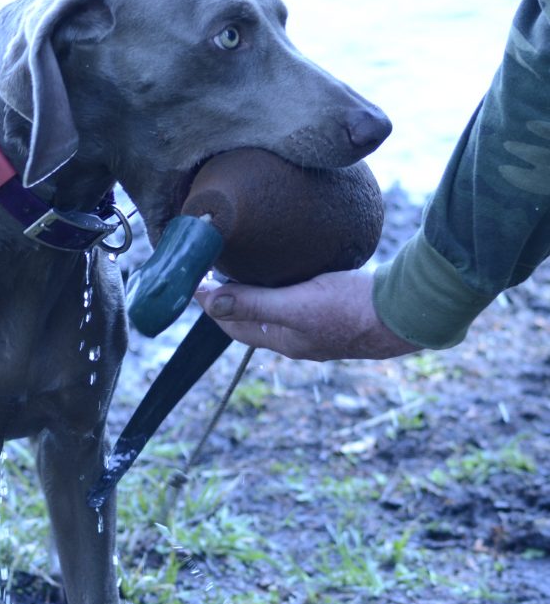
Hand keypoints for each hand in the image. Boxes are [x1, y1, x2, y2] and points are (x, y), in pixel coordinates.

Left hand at [196, 269, 416, 360]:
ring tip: (246, 263)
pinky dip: (287, 285)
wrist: (409, 313)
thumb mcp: (296, 304)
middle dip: (232, 297)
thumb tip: (209, 303)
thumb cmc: (352, 311)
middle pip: (253, 318)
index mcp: (284, 341)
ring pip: (278, 308)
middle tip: (215, 267)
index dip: (213, 305)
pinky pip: (301, 298)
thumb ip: (253, 303)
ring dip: (259, 290)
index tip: (195, 281)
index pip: (233, 325)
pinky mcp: (339, 310)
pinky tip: (290, 267)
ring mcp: (320, 326)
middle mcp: (298, 337)